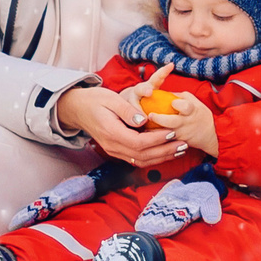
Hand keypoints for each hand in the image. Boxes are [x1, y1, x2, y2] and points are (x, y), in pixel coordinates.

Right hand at [55, 85, 180, 165]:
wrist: (76, 109)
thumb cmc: (95, 100)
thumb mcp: (111, 99)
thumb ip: (128, 110)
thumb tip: (144, 121)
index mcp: (111, 132)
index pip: (138, 143)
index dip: (157, 140)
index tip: (172, 132)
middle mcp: (112, 146)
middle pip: (142, 156)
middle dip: (164, 151)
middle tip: (183, 144)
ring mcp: (113, 150)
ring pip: (140, 160)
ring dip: (161, 157)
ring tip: (180, 150)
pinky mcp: (116, 150)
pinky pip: (136, 158)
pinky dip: (152, 157)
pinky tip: (165, 152)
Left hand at [150, 92, 219, 157]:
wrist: (211, 134)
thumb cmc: (200, 114)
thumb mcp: (194, 101)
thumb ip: (179, 96)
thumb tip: (163, 92)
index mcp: (192, 110)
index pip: (185, 106)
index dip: (178, 104)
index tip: (172, 102)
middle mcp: (186, 122)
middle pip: (172, 122)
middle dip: (160, 119)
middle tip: (151, 115)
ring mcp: (182, 134)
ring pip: (166, 134)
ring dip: (155, 130)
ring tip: (146, 126)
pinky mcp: (178, 142)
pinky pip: (166, 141)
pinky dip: (156, 138)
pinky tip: (149, 135)